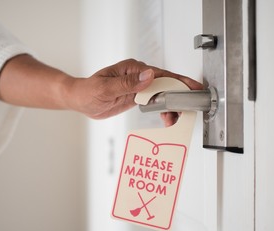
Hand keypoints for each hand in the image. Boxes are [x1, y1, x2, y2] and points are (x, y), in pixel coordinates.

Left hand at [67, 59, 202, 119]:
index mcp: (132, 68)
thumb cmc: (88, 91)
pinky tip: (166, 117)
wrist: (81, 101)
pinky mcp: (137, 96)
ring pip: (163, 94)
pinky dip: (163, 110)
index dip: (179, 81)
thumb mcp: (106, 88)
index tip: (192, 88)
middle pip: (166, 84)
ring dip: (171, 106)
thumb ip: (128, 83)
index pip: (160, 74)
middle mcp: (138, 75)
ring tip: (174, 118)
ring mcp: (139, 86)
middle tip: (186, 110)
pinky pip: (155, 101)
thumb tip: (149, 75)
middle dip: (179, 96)